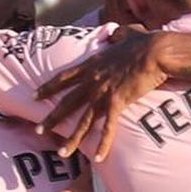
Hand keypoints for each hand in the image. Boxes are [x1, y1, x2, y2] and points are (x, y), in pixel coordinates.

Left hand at [32, 25, 168, 160]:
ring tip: (61, 152)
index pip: (64, 78)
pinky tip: (98, 158)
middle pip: (67, 102)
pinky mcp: (117, 103)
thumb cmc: (145, 42)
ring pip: (83, 120)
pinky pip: (108, 128)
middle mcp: (93, 80)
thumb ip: (118, 34)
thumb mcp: (127, 33)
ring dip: (71, 138)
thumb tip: (116, 32)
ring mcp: (103, 92)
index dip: (48, 87)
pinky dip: (103, 144)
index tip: (35, 95)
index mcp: (93, 64)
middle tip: (38, 129)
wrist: (155, 51)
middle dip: (52, 118)